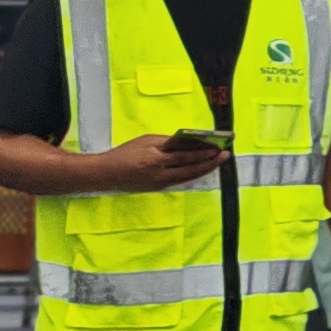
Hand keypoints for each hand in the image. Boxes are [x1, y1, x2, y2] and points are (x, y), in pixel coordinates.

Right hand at [89, 131, 227, 192]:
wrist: (105, 174)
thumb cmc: (124, 153)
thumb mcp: (146, 142)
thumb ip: (167, 143)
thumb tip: (188, 142)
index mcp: (156, 160)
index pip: (186, 156)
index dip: (203, 152)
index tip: (218, 146)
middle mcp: (160, 175)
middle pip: (191, 169)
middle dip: (210, 162)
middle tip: (225, 155)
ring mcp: (160, 184)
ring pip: (188, 177)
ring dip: (205, 169)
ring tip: (217, 162)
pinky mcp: (159, 189)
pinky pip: (180, 181)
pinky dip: (192, 174)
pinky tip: (201, 169)